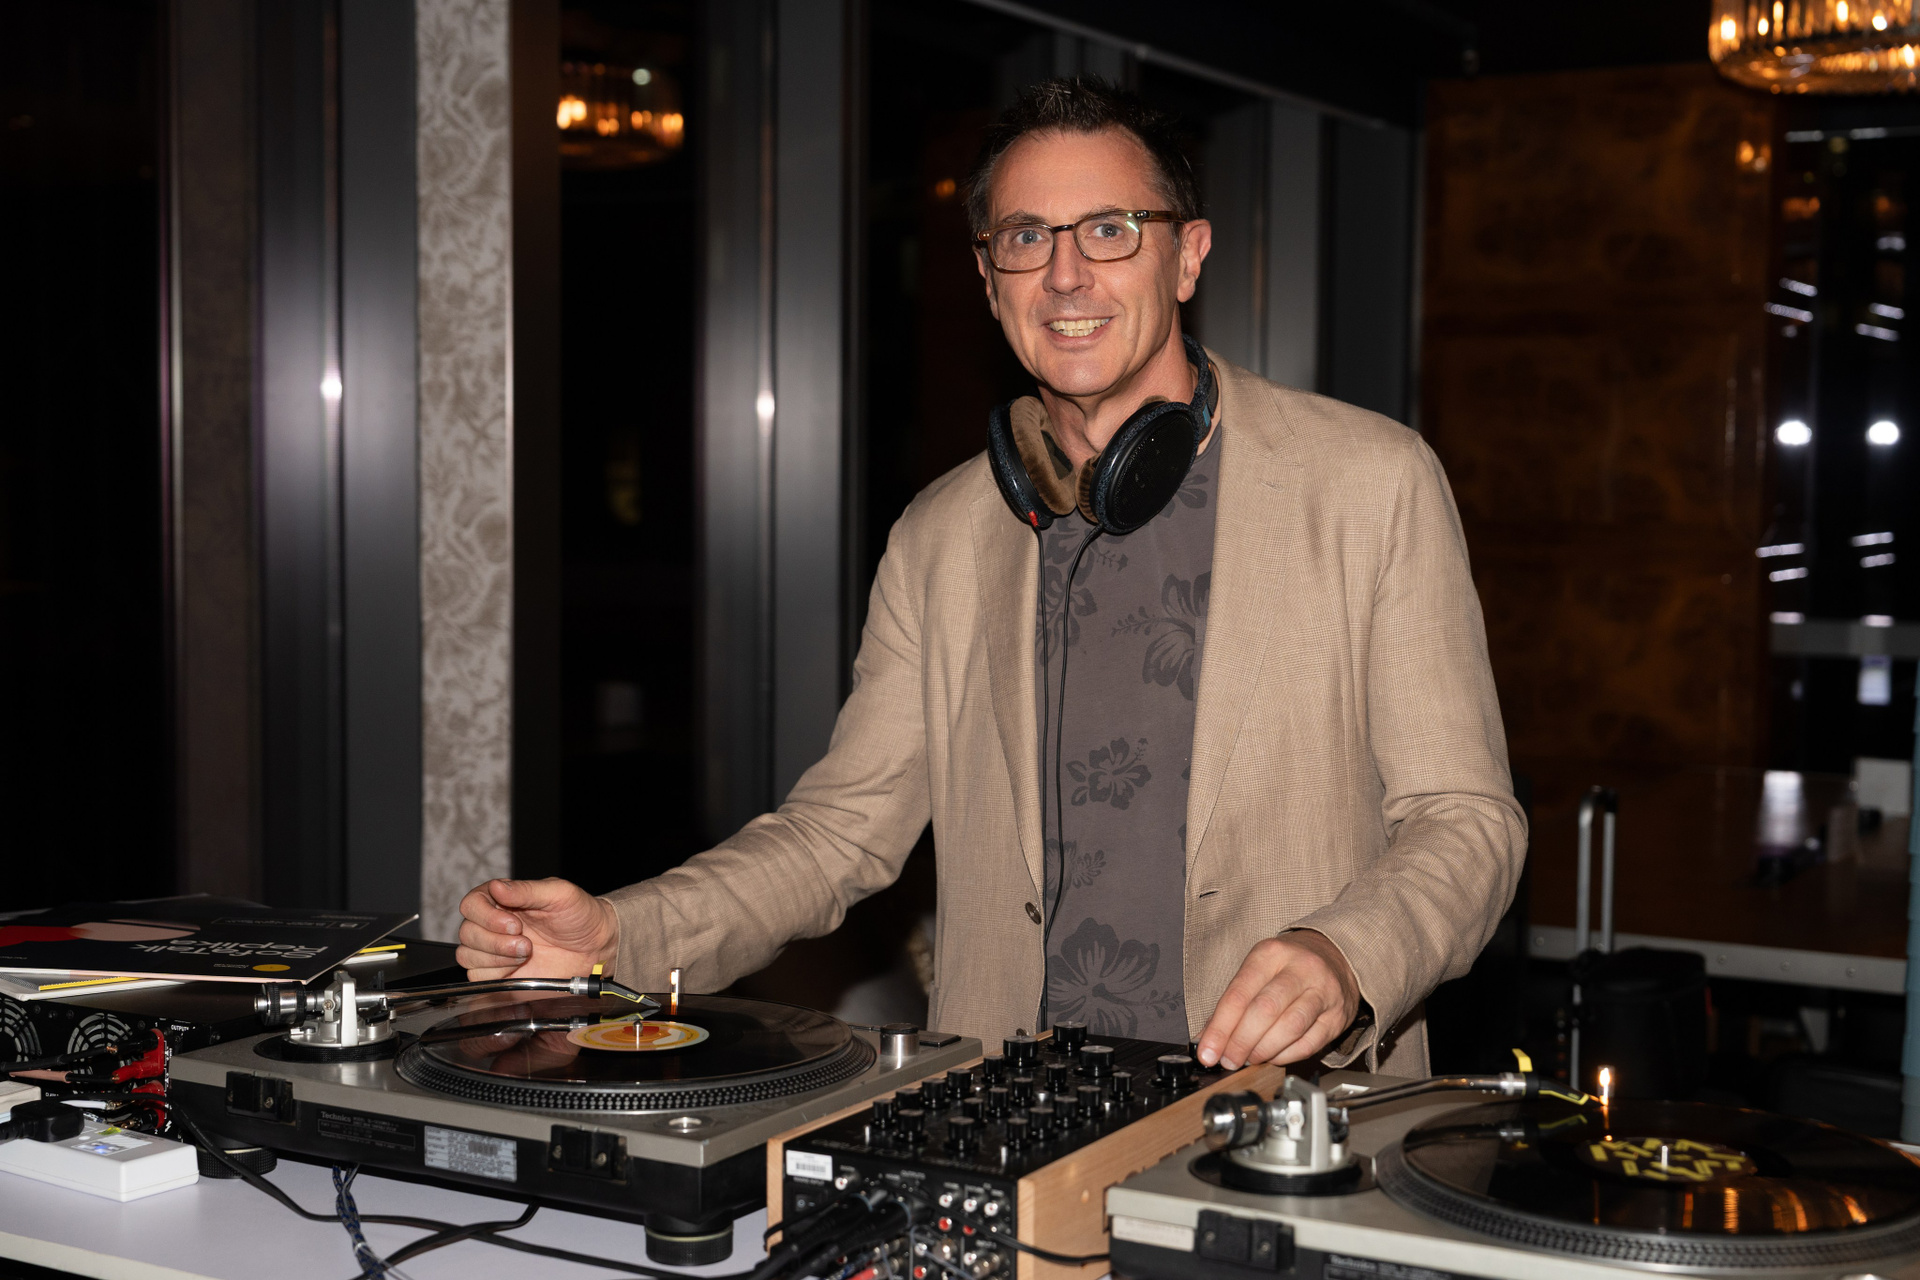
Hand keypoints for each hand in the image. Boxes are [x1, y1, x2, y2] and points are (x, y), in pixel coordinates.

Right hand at [456, 878, 619, 981]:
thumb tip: (498, 886)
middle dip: (495, 941)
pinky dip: (496, 974)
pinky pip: (477, 976)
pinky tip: (519, 967)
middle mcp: (494, 923)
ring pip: (468, 955)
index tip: (514, 924)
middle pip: (467, 932)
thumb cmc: (580, 915)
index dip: (486, 916)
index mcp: (503, 899)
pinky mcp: (498, 973)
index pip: (471, 904)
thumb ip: (527, 890)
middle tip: (526, 943)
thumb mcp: (560, 894)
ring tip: (526, 953)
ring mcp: (494, 949)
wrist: (596, 947)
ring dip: (496, 957)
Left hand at [1196, 930, 1359, 1069]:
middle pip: (1265, 1010)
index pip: (1239, 994)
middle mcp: (1300, 969)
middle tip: (1229, 1060)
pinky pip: (1309, 1043)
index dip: (1220, 1028)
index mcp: (1270, 954)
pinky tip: (1273, 1057)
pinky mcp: (1337, 1016)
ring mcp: (1323, 992)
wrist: (1333, 956)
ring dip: (1264, 1050)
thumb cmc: (1287, 967)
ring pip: (1290, 1028)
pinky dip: (1286, 1056)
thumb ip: (1233, 1003)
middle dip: (1241, 1042)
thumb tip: (1208, 1039)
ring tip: (1250, 1059)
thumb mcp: (1257, 970)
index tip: (1207, 1052)